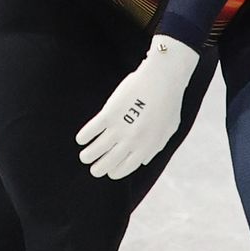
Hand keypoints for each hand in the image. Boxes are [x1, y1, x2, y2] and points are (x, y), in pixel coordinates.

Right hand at [75, 36, 200, 178]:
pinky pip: (91, 130)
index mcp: (147, 147)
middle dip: (98, 169)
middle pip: (108, 163)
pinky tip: (81, 139)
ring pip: (96, 149)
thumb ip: (156, 147)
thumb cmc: (168, 102)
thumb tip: (144, 161)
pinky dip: (84, 137)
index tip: (109, 171)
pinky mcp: (110, 113)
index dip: (114, 172)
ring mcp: (120, 127)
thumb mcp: (168, 129)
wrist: (163, 78)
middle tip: (93, 167)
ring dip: (87, 156)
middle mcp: (132, 141)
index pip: (125, 168)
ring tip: (84, 157)